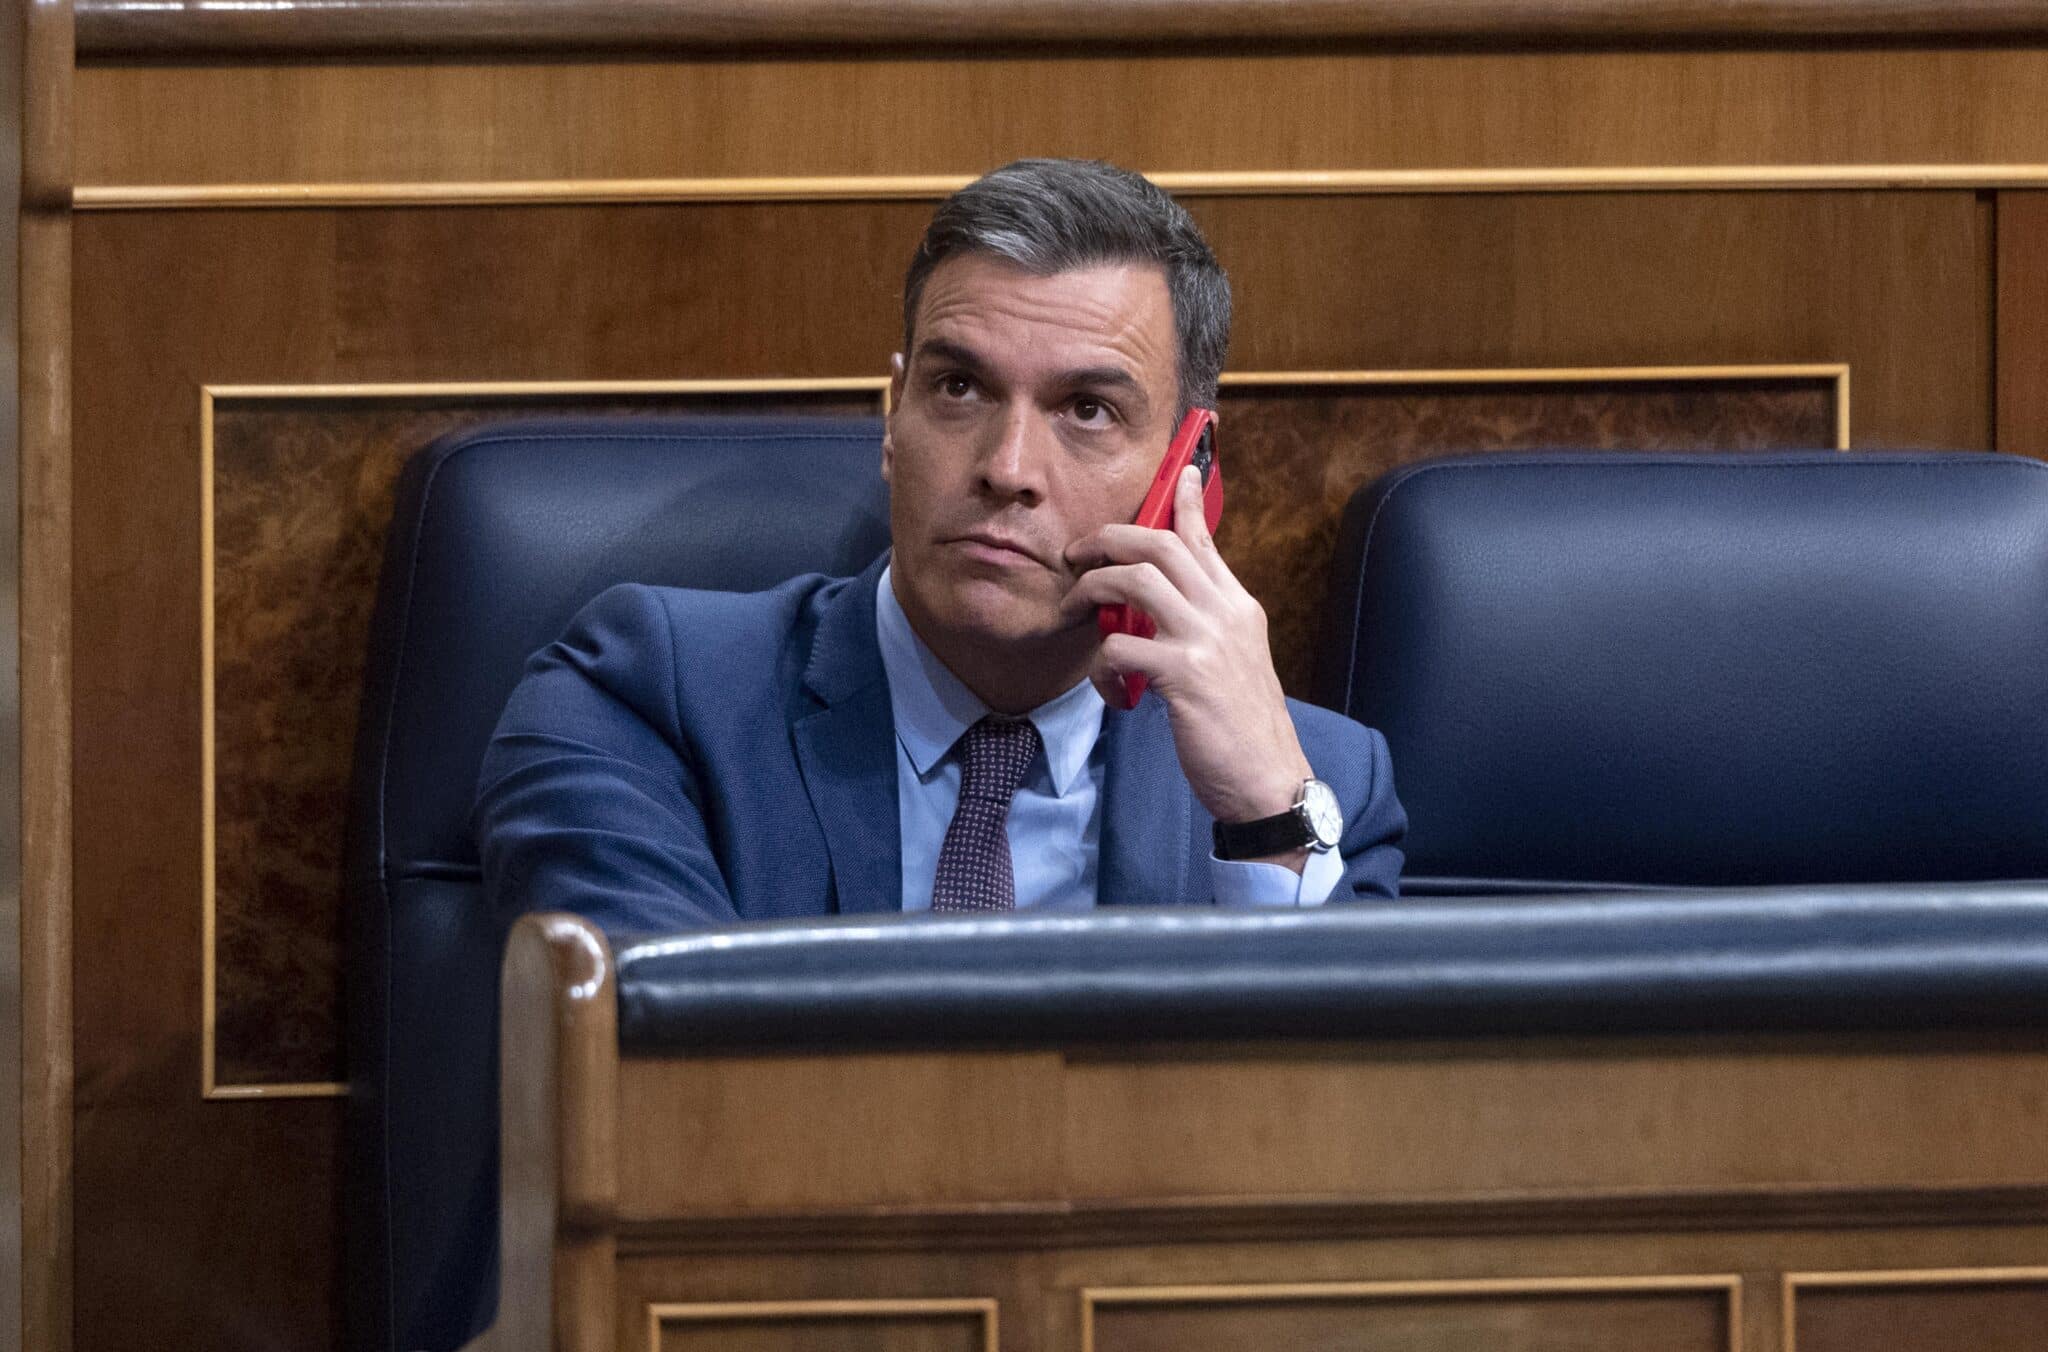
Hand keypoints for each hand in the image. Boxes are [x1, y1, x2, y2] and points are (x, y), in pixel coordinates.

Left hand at [1063, 465, 1313, 866]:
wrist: (1268, 779)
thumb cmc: (1242, 725)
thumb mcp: (1234, 660)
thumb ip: (1204, 624)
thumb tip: (1161, 602)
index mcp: (1237, 606)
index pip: (1204, 539)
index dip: (1183, 501)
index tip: (1175, 471)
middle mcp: (1224, 613)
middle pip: (1159, 546)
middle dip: (1109, 539)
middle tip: (1077, 553)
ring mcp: (1205, 642)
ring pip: (1136, 582)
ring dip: (1092, 590)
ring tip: (1073, 610)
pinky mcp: (1184, 677)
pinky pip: (1120, 647)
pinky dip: (1101, 663)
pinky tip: (1108, 687)